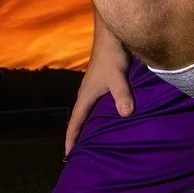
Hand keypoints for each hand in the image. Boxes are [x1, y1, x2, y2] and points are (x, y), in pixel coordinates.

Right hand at [64, 41, 134, 156]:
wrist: (112, 36)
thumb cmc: (112, 56)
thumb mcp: (118, 76)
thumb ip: (122, 94)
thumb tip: (125, 113)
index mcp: (85, 96)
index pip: (75, 122)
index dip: (71, 139)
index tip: (68, 156)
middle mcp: (86, 94)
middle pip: (79, 120)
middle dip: (78, 137)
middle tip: (80, 155)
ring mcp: (93, 89)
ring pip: (88, 113)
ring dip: (88, 126)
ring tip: (93, 142)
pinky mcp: (102, 84)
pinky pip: (97, 106)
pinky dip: (98, 116)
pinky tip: (108, 121)